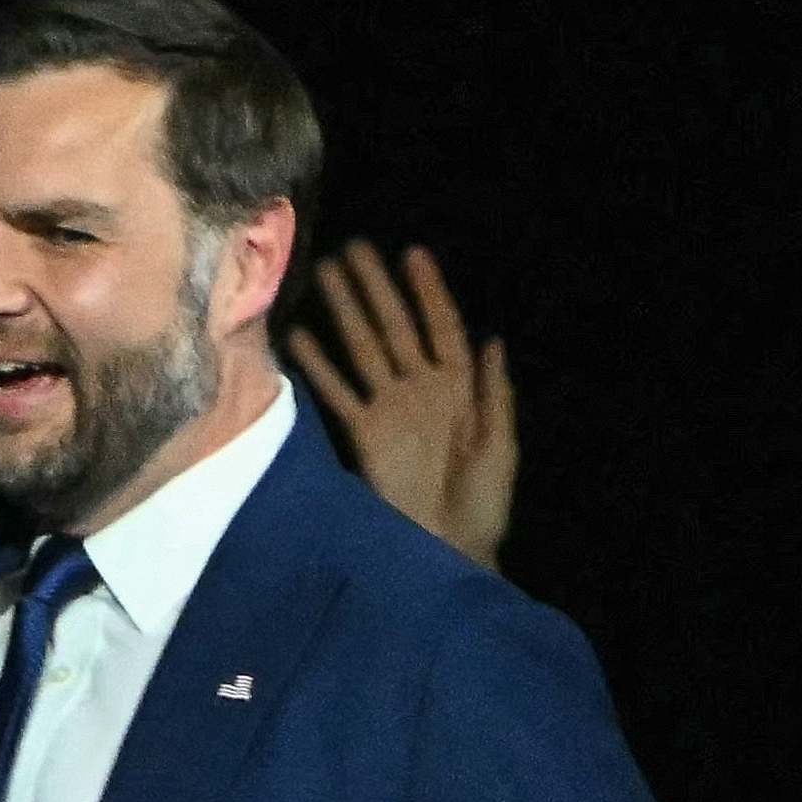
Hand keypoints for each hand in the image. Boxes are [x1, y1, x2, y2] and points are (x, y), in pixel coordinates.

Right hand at [290, 241, 517, 569]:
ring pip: (363, 349)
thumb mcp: (501, 448)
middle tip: (354, 248)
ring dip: (346, 312)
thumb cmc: (484, 507)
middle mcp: (420, 390)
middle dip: (376, 289)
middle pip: (395, 328)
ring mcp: (389, 409)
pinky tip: (300, 337)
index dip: (428, 292)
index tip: (412, 254)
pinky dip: (320, 366)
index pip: (442, 327)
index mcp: (459, 389)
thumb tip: (492, 339)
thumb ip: (494, 394)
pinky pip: (339, 393)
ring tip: (324, 273)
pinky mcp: (363, 435)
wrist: (450, 553)